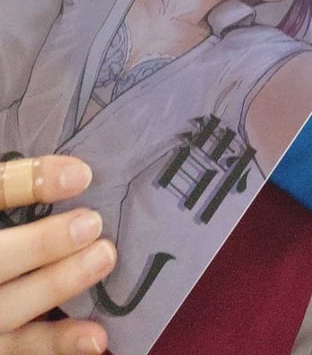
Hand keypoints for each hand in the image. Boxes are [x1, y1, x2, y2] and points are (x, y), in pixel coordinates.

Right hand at [0, 155, 115, 353]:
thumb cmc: (7, 231)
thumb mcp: (1, 202)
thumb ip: (20, 185)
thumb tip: (77, 172)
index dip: (31, 182)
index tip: (82, 175)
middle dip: (42, 244)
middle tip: (92, 224)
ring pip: (10, 307)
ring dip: (57, 284)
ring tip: (103, 257)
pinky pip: (24, 347)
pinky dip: (59, 343)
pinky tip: (97, 337)